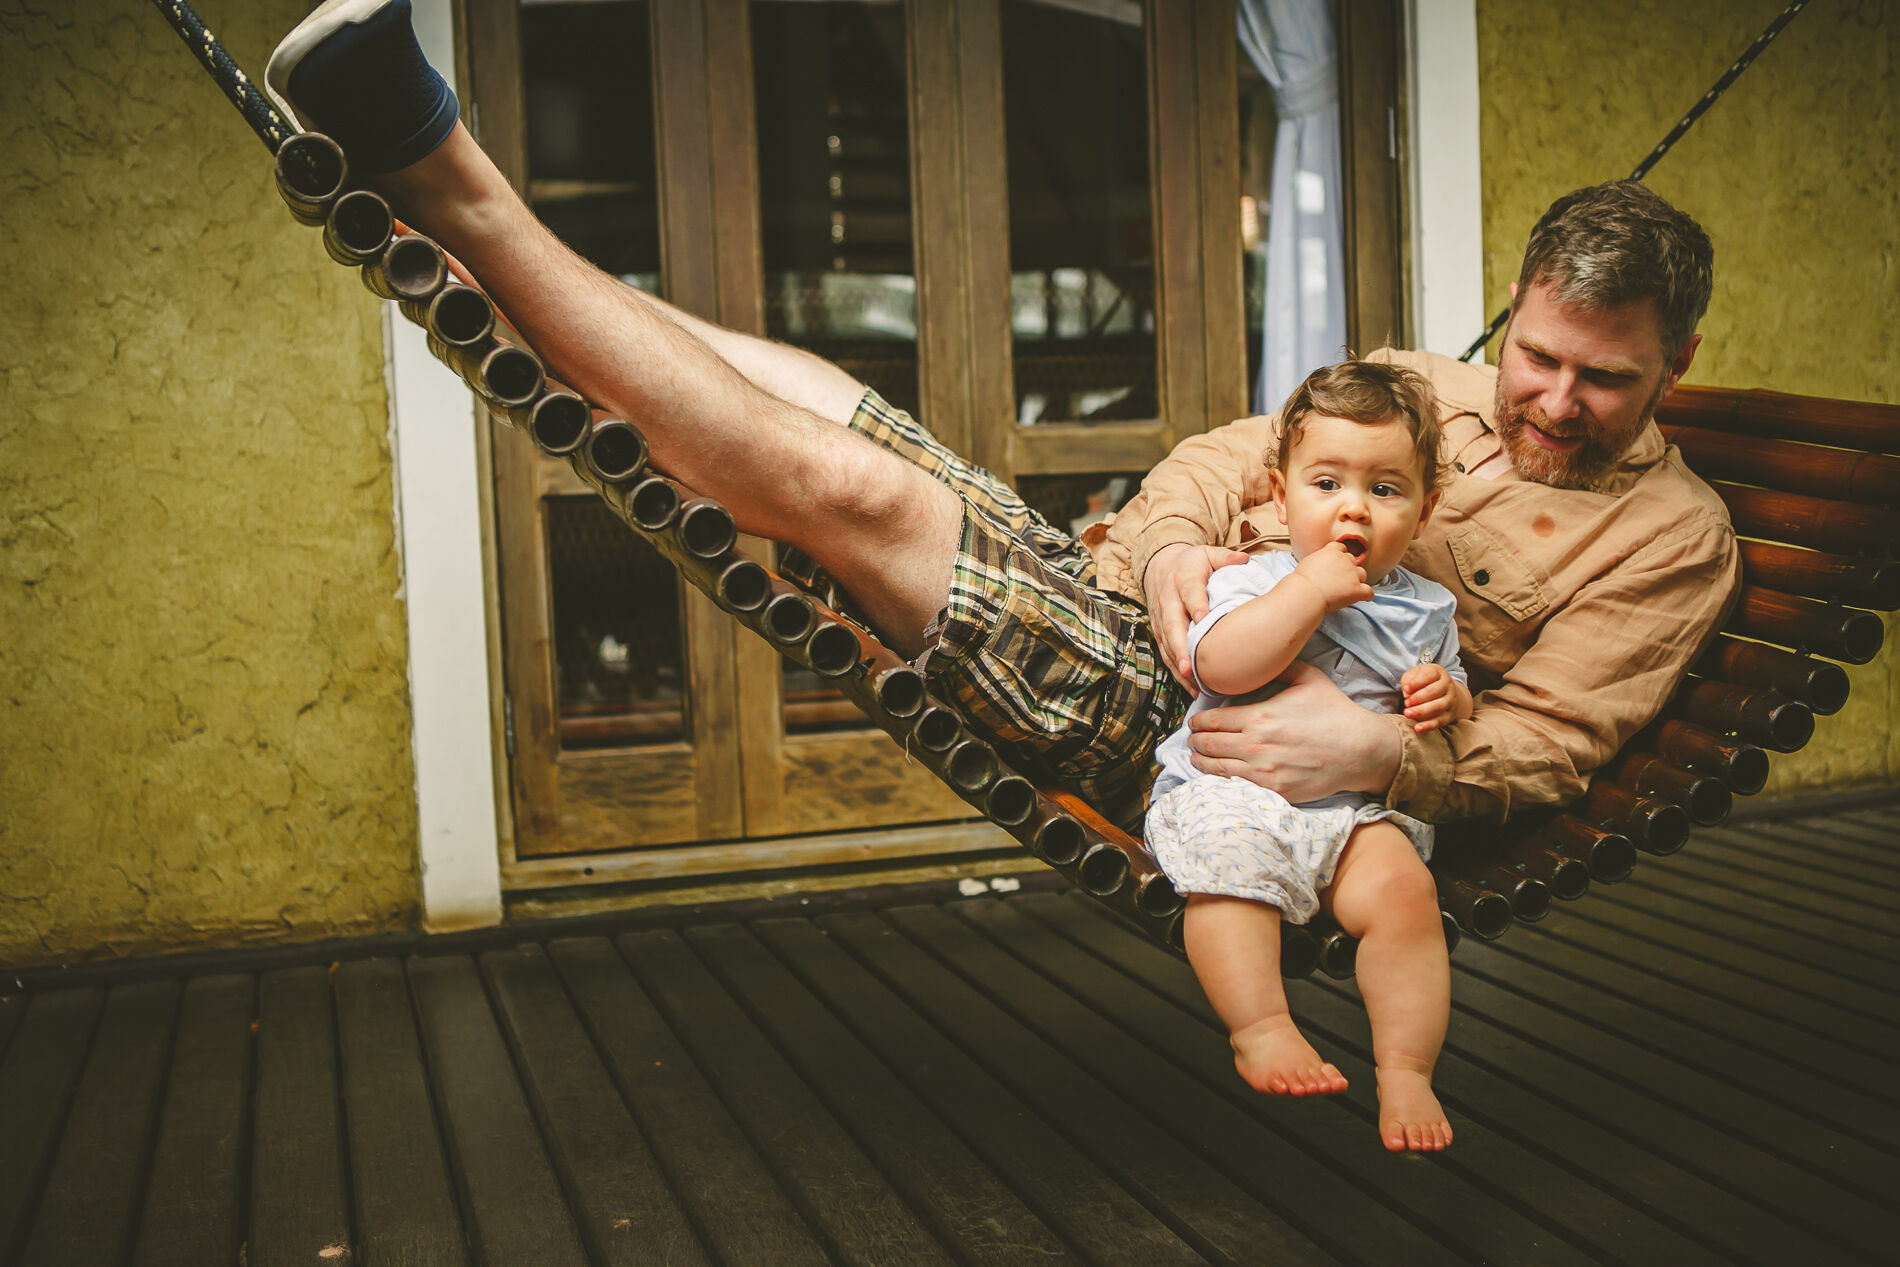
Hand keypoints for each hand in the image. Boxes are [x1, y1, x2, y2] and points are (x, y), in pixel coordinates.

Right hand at [1143, 542, 1251, 688]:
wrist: (1159, 565)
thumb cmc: (1191, 563)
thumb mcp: (1208, 553)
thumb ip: (1226, 558)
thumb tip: (1244, 561)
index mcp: (1184, 578)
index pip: (1190, 592)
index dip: (1196, 605)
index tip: (1203, 618)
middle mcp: (1169, 599)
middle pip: (1172, 624)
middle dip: (1180, 646)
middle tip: (1189, 666)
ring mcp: (1161, 617)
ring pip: (1167, 642)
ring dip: (1177, 663)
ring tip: (1190, 681)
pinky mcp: (1159, 630)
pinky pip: (1165, 652)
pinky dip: (1175, 670)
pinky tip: (1189, 686)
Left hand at [1187, 660, 1400, 801]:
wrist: (1360, 750)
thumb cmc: (1335, 713)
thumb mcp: (1308, 678)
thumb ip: (1279, 667)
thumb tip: (1261, 658)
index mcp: (1259, 717)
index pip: (1212, 721)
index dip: (1198, 722)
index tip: (1195, 723)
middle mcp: (1256, 745)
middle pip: (1208, 745)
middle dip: (1195, 741)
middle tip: (1193, 740)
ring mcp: (1263, 772)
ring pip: (1216, 768)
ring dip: (1201, 762)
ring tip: (1197, 757)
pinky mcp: (1274, 791)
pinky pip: (1236, 787)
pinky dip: (1221, 780)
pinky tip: (1218, 775)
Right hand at [1291, 542, 1372, 612]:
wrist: (1306, 593)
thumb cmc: (1303, 581)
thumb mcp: (1308, 561)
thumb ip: (1320, 559)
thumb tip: (1321, 565)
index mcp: (1332, 551)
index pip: (1342, 547)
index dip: (1341, 555)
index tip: (1338, 563)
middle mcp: (1344, 560)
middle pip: (1353, 560)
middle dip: (1348, 569)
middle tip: (1339, 579)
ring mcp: (1352, 574)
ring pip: (1362, 574)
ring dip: (1358, 580)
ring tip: (1348, 589)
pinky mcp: (1357, 589)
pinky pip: (1369, 592)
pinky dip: (1367, 595)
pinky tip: (1364, 597)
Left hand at [1401, 663, 1456, 732]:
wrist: (1447, 693)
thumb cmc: (1425, 682)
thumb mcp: (1416, 674)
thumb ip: (1409, 679)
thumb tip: (1406, 691)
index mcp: (1438, 673)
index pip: (1429, 675)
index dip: (1416, 682)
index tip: (1405, 689)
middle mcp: (1447, 685)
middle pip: (1434, 691)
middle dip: (1418, 698)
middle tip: (1406, 703)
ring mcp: (1450, 701)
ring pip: (1438, 707)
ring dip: (1421, 711)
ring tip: (1407, 713)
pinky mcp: (1449, 715)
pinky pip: (1440, 721)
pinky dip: (1428, 726)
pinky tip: (1418, 728)